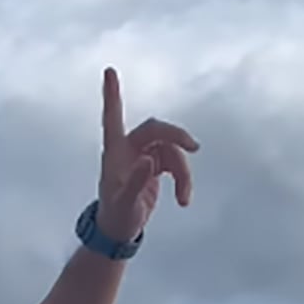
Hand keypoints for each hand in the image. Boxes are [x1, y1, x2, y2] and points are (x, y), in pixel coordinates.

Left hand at [96, 67, 197, 245]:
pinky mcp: (154, 166)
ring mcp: (142, 156)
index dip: (112, 95)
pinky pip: (175, 163)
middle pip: (156, 130)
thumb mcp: (124, 205)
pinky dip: (183, 179)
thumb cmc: (116, 217)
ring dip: (182, 172)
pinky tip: (183, 199)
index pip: (112, 118)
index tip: (109, 70)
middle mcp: (128, 149)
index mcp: (114, 153)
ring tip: (184, 198)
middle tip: (194, 147)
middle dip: (176, 137)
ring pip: (170, 150)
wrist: (119, 232)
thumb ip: (135, 183)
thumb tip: (148, 162)